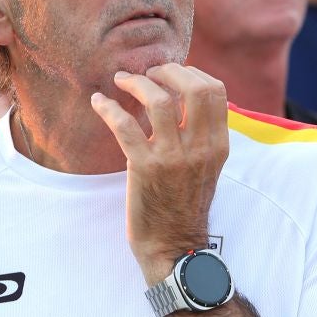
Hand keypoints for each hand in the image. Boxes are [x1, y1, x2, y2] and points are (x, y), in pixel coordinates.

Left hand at [90, 63, 228, 284]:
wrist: (173, 245)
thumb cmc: (185, 205)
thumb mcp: (207, 167)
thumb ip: (202, 135)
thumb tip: (184, 98)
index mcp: (218, 145)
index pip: (215, 90)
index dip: (191, 72)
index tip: (170, 73)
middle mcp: (199, 147)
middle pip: (193, 88)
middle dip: (167, 70)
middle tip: (148, 72)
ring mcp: (172, 157)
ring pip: (158, 100)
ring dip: (136, 82)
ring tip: (121, 80)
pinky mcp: (144, 167)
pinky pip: (124, 125)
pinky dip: (107, 108)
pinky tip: (98, 102)